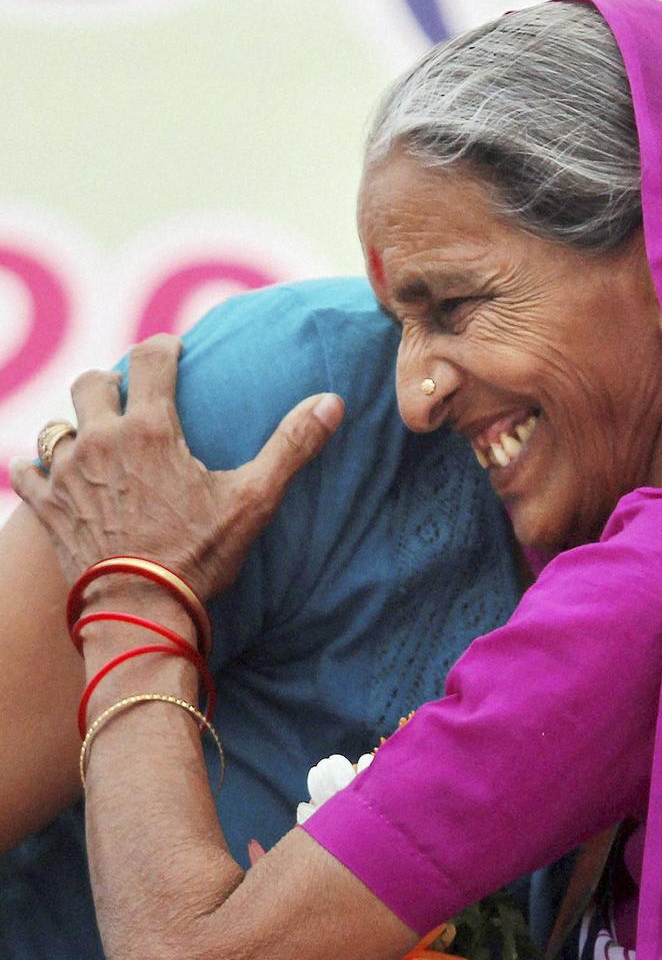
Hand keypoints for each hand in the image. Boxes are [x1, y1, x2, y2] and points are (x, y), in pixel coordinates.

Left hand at [10, 335, 343, 602]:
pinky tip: (48, 474)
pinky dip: (36, 467)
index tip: (175, 352)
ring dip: (76, 426)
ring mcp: (65, 473)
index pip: (150, 359)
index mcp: (150, 429)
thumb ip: (292, 445)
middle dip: (112, 382)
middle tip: (131, 395)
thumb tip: (333, 401)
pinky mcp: (45, 507)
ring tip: (97, 438)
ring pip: (57, 425)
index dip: (164, 348)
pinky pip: (24, 470)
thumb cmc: (199, 554)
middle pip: (91, 383)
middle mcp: (100, 440)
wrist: (139, 610)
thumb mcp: (254, 500)